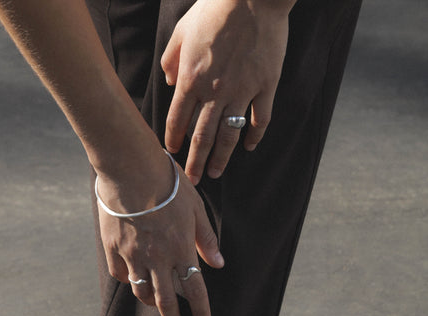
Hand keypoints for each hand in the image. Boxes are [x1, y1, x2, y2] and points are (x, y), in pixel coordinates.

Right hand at [96, 159, 223, 315]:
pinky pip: (119, 273)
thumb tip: (218, 263)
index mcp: (180, 249)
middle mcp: (157, 258)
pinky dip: (126, 279)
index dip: (201, 310)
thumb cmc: (168, 183)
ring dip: (150, 301)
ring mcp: (132, 255)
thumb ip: (205, 239)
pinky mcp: (113, 247)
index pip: (195, 289)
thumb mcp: (195, 208)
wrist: (131, 167)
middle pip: (165, 300)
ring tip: (154, 303)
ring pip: (141, 290)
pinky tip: (131, 277)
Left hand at [162, 0, 291, 183]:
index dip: (173, 140)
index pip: (177, 120)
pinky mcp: (265, 87)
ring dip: (221, 158)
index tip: (171, 153)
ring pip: (229, 135)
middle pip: (201, 137)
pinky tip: (249, 147)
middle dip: (195, 162)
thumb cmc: (215, 8)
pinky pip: (259, 119)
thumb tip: (168, 81)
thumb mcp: (182, 30)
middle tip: (192, 180)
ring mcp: (241, 92)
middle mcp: (214, 92)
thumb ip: (171, 59)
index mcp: (191, 79)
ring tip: (216, 173)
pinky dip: (254, 136)